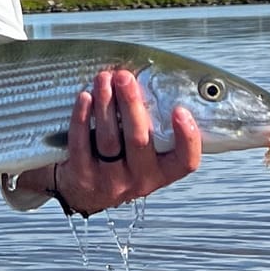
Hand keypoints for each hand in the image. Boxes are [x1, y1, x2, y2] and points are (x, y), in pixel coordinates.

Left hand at [20, 69, 202, 215]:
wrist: (85, 193)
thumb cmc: (121, 162)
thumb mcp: (145, 156)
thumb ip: (153, 128)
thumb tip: (149, 79)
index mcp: (162, 172)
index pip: (185, 161)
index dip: (187, 138)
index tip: (180, 110)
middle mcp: (140, 180)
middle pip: (139, 140)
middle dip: (131, 104)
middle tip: (124, 77)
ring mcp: (110, 181)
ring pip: (109, 139)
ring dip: (106, 104)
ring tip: (103, 79)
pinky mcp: (83, 177)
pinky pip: (82, 145)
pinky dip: (82, 118)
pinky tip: (85, 98)